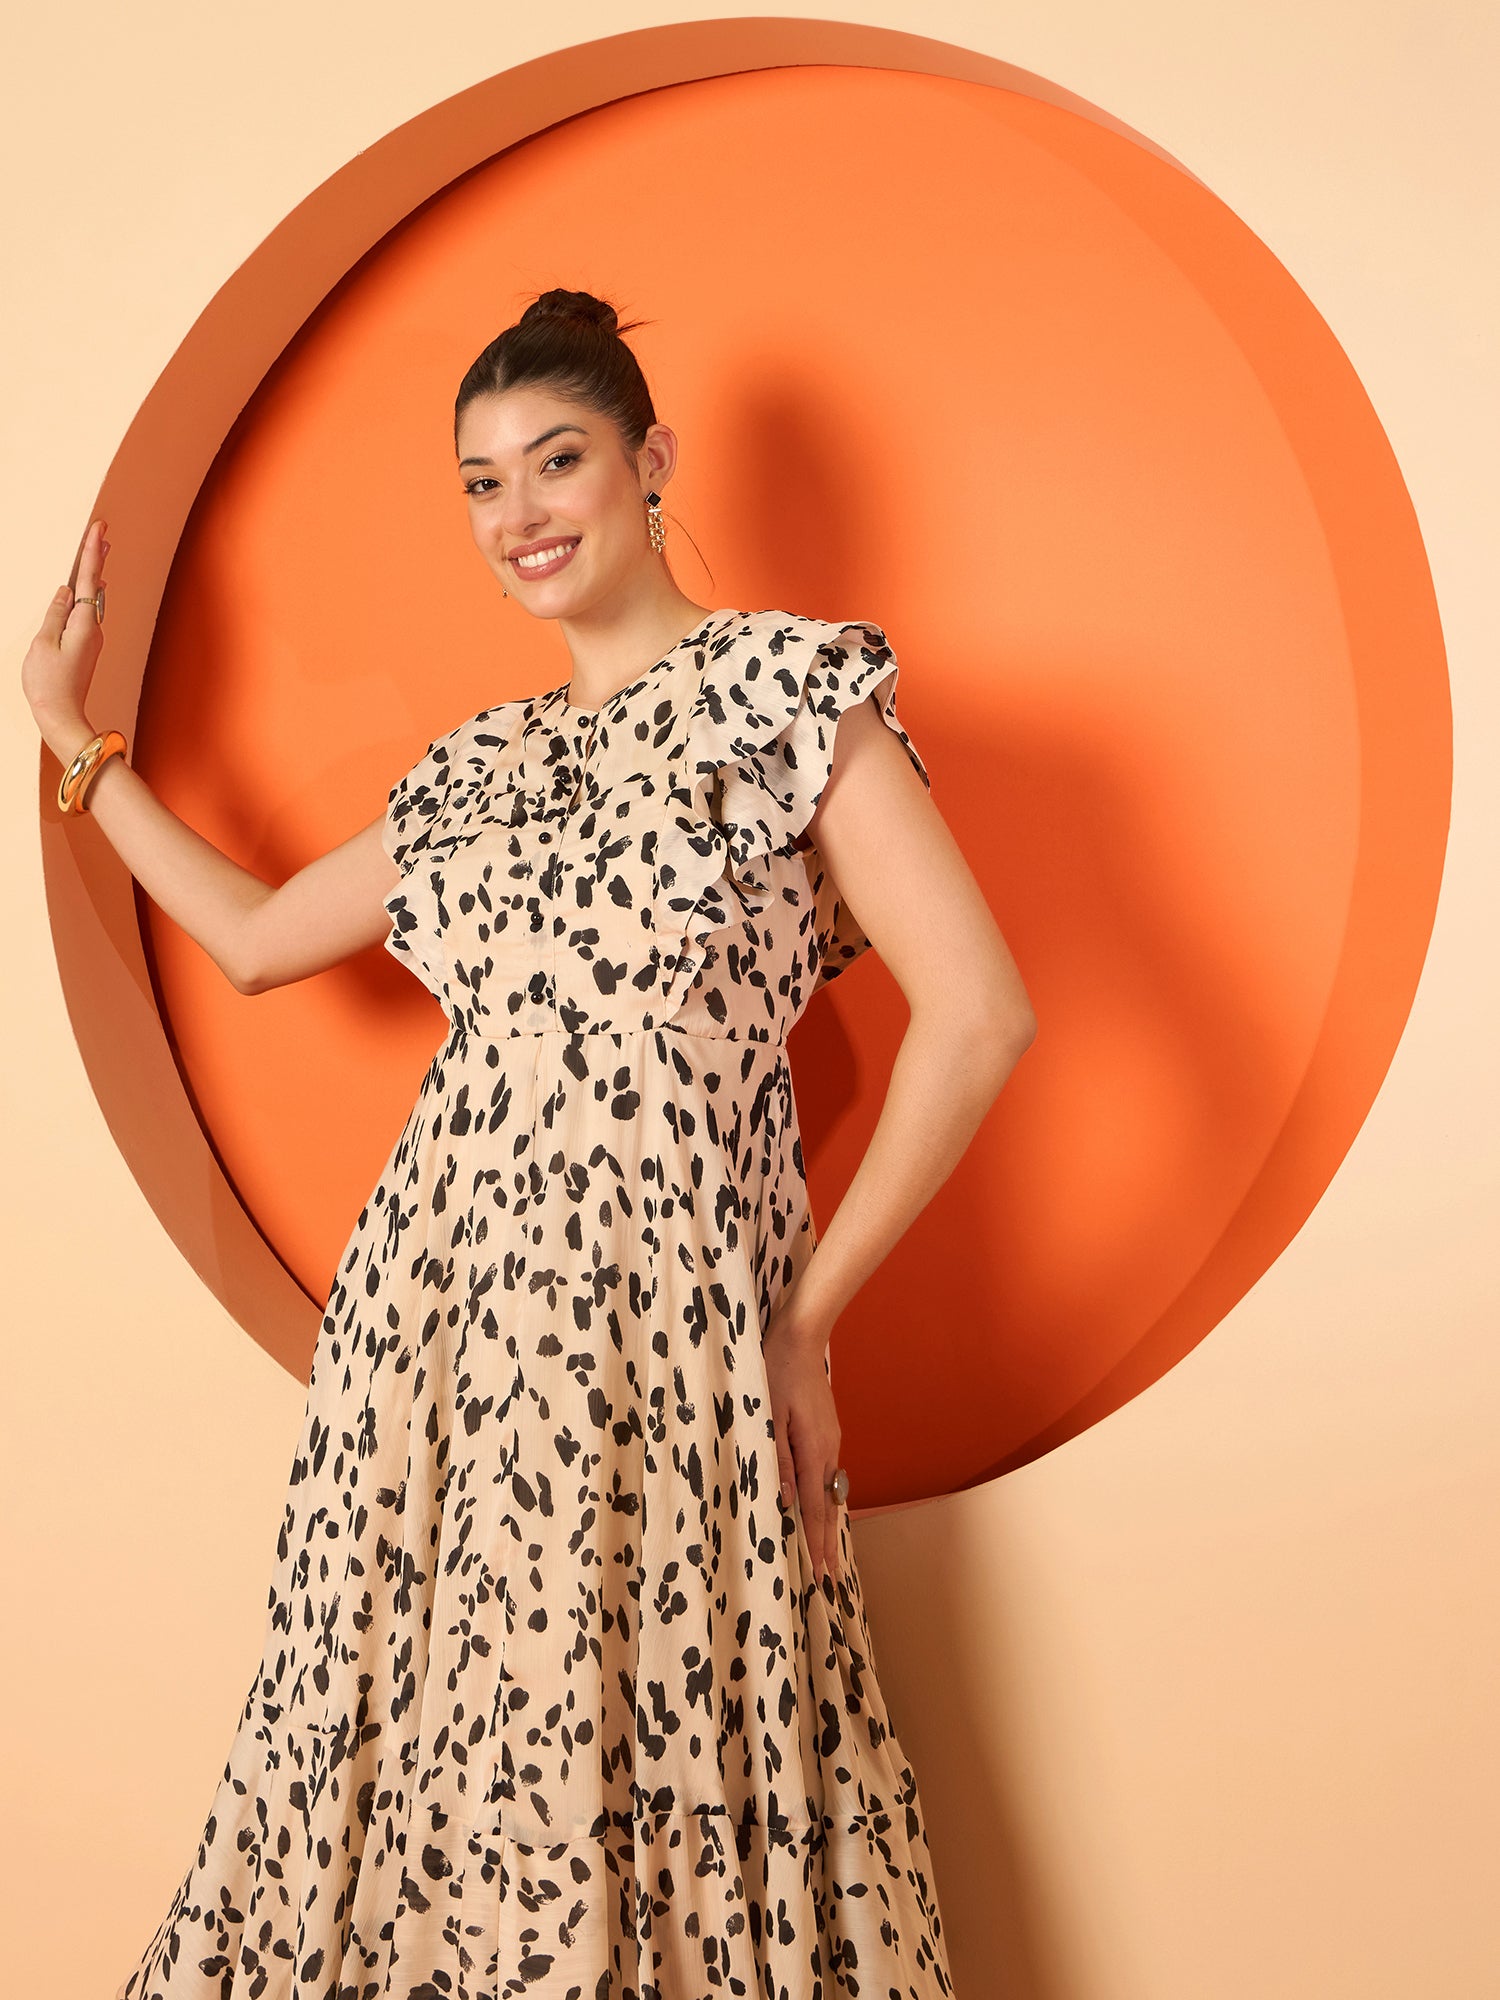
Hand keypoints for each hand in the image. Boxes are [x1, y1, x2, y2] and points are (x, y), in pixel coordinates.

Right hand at [23, 517, 108, 734]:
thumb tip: (66, 593)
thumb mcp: (43, 643)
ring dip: (94, 574)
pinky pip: (87, 613)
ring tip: (100, 551)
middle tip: (103, 532)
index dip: (92, 552)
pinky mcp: (87, 647)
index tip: (98, 529)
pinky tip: (92, 589)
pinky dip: (89, 594)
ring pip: (92, 599)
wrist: (60, 716)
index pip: (88, 579)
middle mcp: (93, 629)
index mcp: (82, 624)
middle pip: (95, 586)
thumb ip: (55, 614)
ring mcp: (92, 639)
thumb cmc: (48, 683)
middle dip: (97, 557)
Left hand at [761, 1295, 843, 1592]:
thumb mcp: (767, 1414)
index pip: (815, 1508)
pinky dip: (824, 1499)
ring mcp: (830, 1440)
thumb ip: (776, 1458)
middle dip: (827, 1541)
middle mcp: (828, 1450)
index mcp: (813, 1449)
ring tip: (823, 1551)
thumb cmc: (775, 1370)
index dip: (817, 1542)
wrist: (800, 1337)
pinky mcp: (826, 1431)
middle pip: (829, 1506)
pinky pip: (827, 1475)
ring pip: (830, 1492)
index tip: (822, 1574)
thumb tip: (786, 1500)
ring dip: (826, 1522)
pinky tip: (817, 1506)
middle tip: (828, 1577)